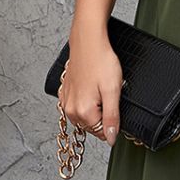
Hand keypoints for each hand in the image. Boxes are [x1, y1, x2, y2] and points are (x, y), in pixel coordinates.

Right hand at [60, 30, 123, 144]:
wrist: (88, 41)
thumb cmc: (102, 61)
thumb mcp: (113, 91)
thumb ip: (112, 118)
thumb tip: (111, 138)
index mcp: (83, 112)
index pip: (102, 132)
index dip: (113, 122)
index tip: (115, 107)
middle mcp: (71, 109)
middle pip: (92, 126)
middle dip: (103, 116)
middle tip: (109, 97)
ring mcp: (66, 100)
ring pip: (84, 117)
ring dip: (94, 109)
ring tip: (99, 90)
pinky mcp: (64, 92)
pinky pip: (76, 106)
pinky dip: (85, 101)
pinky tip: (91, 88)